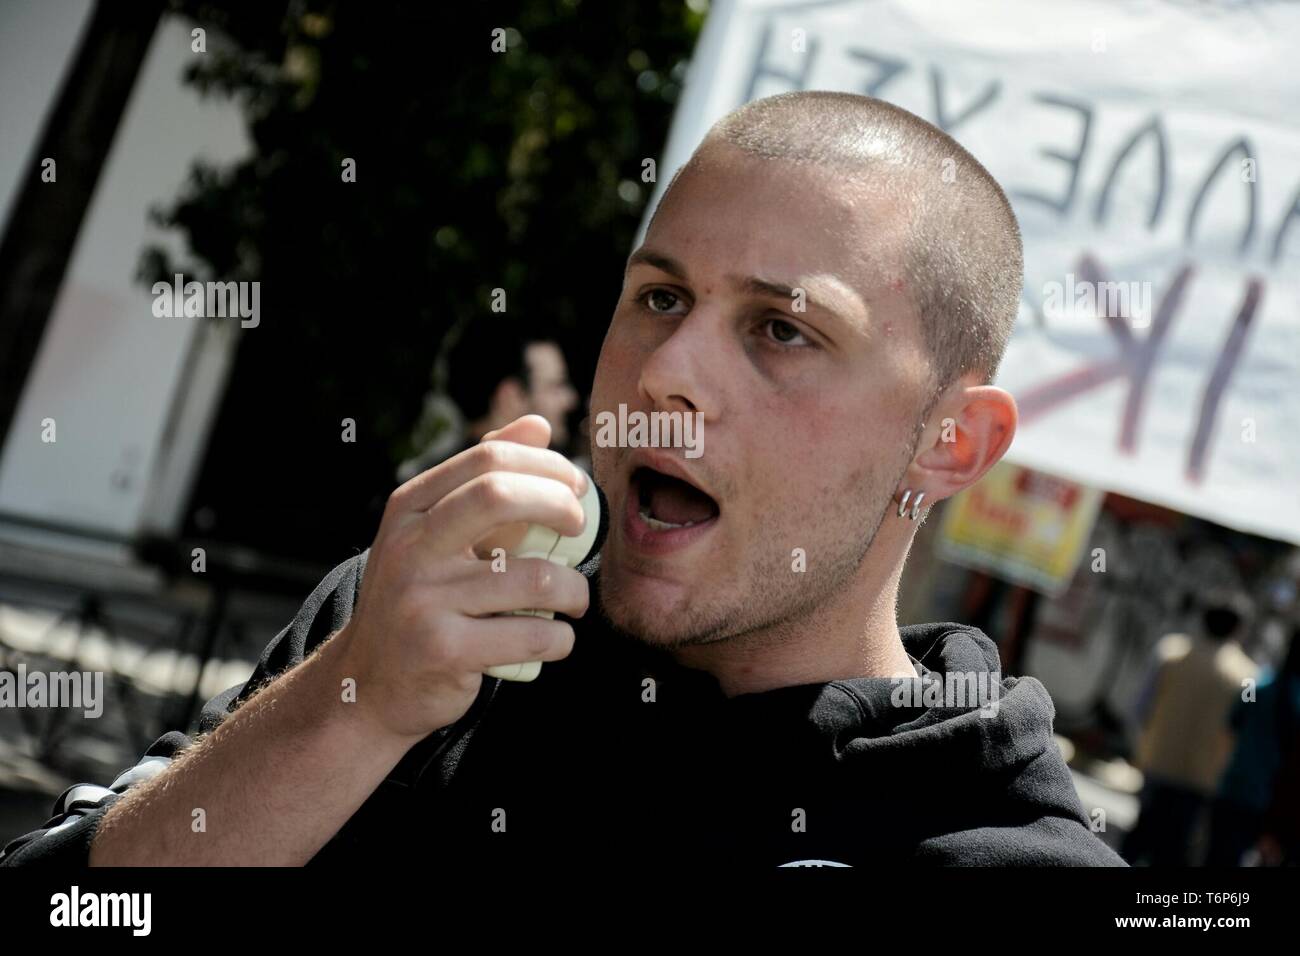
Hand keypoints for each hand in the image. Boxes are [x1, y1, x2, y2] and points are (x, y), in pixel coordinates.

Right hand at [333, 415, 590, 740]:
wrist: (367, 685)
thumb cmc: (419, 599)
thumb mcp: (433, 534)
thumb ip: (484, 481)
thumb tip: (538, 426)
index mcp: (409, 509)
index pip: (488, 460)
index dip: (546, 466)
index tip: (576, 488)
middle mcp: (409, 548)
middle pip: (500, 496)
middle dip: (559, 506)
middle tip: (581, 528)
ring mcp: (423, 600)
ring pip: (535, 577)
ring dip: (574, 590)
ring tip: (573, 600)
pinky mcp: (444, 650)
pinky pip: (532, 635)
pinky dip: (560, 638)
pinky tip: (556, 638)